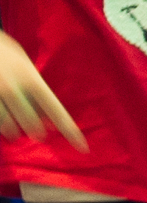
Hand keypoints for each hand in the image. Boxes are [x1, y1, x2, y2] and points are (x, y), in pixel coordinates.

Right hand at [0, 32, 84, 147]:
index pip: (56, 110)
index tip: (83, 147)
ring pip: (7, 125)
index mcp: (32, 79)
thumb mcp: (25, 67)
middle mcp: (14, 88)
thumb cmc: (5, 55)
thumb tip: (47, 122)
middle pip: (30, 123)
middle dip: (34, 132)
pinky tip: (4, 125)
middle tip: (38, 135)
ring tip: (15, 133)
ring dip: (13, 131)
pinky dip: (1, 124)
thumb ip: (36, 92)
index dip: (69, 131)